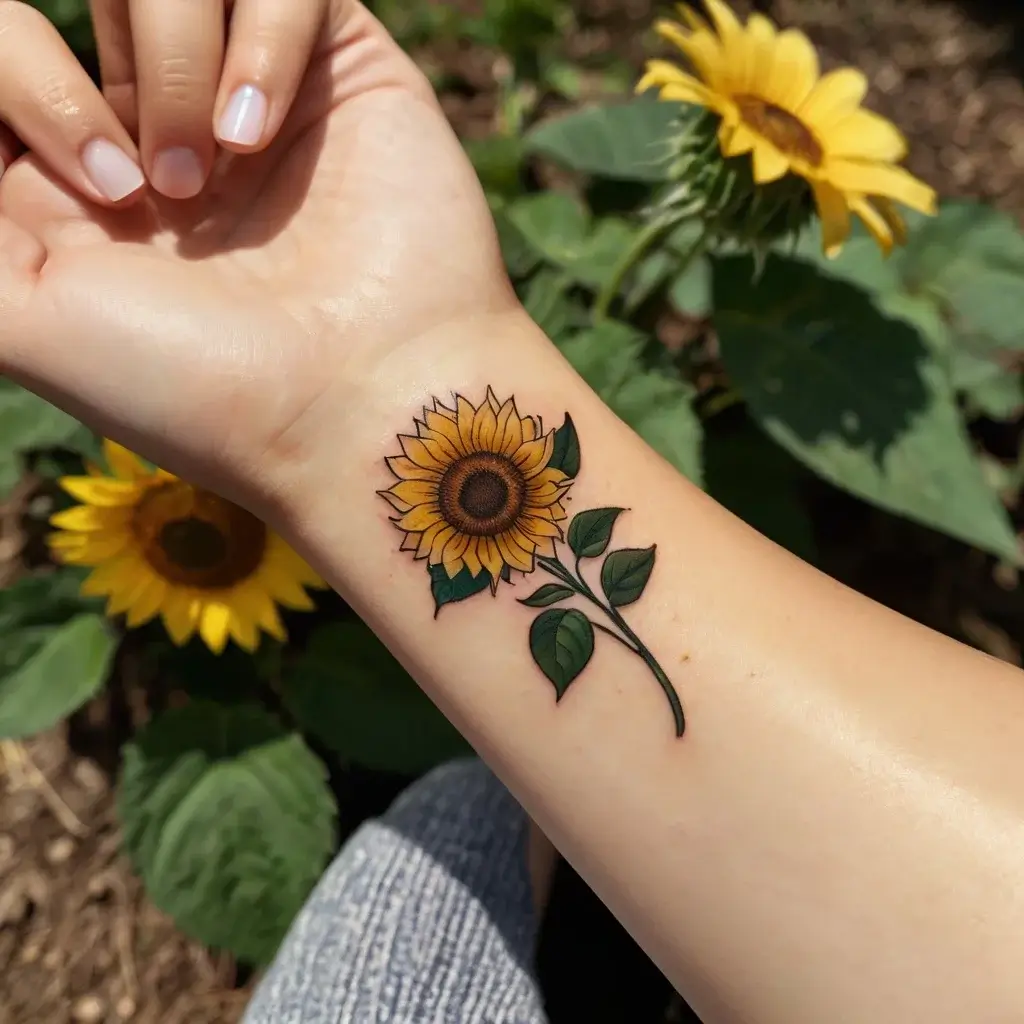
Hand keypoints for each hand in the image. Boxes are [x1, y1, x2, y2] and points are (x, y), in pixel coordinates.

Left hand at [0, 1, 517, 517]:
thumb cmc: (197, 379)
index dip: (27, 82)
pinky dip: (262, 38)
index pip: (8, 39)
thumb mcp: (21, 316)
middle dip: (124, 72)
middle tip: (167, 185)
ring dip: (180, 53)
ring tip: (227, 160)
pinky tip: (265, 132)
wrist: (359, 404)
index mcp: (86, 178)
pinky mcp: (344, 71)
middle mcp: (166, 126)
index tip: (108, 197)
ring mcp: (256, 94)